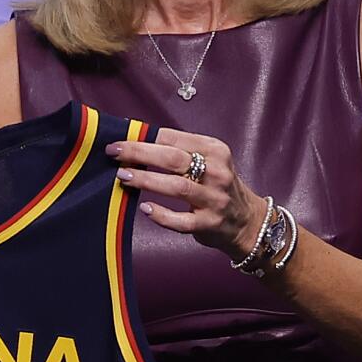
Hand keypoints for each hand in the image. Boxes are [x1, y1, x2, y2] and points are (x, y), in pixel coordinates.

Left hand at [108, 128, 266, 258]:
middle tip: (114, 153)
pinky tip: (145, 209)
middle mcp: (216, 172)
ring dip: (146, 180)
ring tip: (123, 176)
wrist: (247, 220)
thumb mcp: (209, 161)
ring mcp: (213, 199)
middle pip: (173, 159)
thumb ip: (180, 152)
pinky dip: (162, 215)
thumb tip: (137, 142)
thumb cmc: (218, 187)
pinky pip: (181, 221)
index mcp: (215, 150)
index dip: (145, 137)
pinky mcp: (208, 223)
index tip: (120, 139)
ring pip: (176, 186)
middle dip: (140, 153)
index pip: (174, 138)